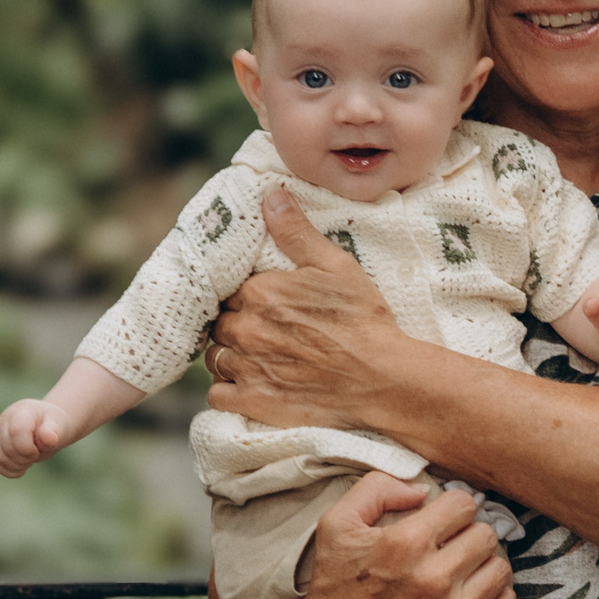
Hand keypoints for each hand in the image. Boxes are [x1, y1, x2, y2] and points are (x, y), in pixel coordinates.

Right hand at [0, 399, 74, 477]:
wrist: (47, 426)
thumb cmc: (53, 424)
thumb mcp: (58, 425)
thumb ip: (52, 431)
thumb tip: (50, 439)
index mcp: (21, 411)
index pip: (16, 431)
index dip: (27, 448)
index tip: (38, 450)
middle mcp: (4, 422)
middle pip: (8, 448)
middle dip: (25, 458)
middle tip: (37, 453)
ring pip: (1, 459)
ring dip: (19, 465)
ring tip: (31, 458)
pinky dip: (12, 471)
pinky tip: (24, 466)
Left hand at [206, 187, 411, 430]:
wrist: (383, 378)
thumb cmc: (363, 321)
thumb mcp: (337, 267)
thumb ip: (297, 233)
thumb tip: (270, 196)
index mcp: (260, 292)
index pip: (229, 289)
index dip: (245, 295)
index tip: (263, 302)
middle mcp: (246, 329)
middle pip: (220, 323)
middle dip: (236, 324)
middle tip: (263, 329)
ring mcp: (247, 368)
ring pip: (215, 357)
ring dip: (230, 355)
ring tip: (258, 356)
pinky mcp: (253, 402)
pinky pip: (217, 395)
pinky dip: (228, 390)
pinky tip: (251, 383)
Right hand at [264, 472, 516, 598]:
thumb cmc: (334, 585)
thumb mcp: (337, 524)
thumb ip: (376, 489)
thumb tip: (422, 489)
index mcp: (406, 544)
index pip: (463, 504)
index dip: (453, 507)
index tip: (443, 519)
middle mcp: (432, 579)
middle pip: (485, 535)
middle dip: (469, 534)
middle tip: (453, 544)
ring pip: (499, 569)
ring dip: (484, 564)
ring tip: (464, 568)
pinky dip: (495, 597)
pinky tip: (475, 593)